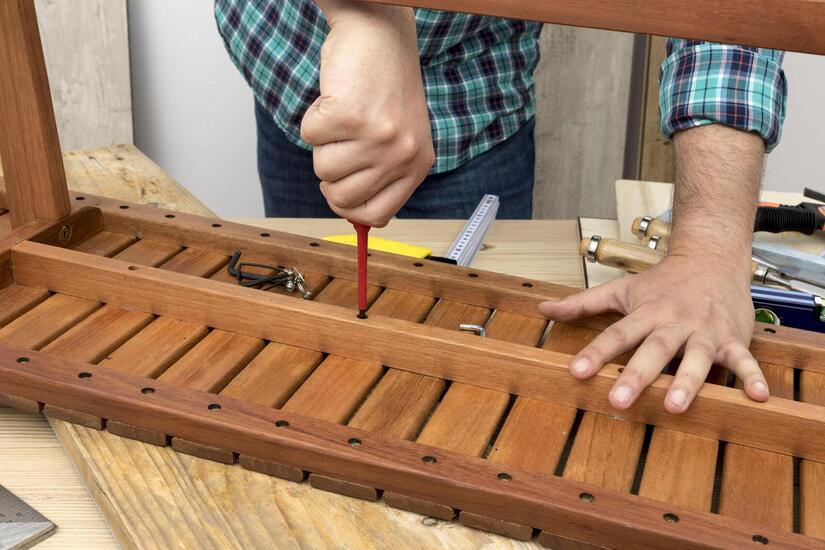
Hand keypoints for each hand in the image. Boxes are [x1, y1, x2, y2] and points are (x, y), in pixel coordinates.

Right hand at [300, 5, 433, 226]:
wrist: (380, 34)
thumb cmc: (385, 83)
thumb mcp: (397, 138)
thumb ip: (381, 177)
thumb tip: (354, 219)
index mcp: (417, 165)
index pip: (377, 216)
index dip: (349, 208)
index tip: (339, 191)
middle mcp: (401, 155)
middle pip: (342, 197)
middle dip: (331, 171)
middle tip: (343, 140)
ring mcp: (377, 137)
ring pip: (323, 169)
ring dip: (323, 142)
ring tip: (344, 115)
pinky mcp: (349, 117)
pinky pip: (309, 136)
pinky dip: (313, 118)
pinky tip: (336, 99)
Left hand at [539, 254, 768, 412]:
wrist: (712, 256)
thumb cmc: (662, 281)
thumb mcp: (621, 290)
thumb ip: (582, 303)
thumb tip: (543, 308)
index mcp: (645, 313)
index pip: (616, 335)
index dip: (595, 353)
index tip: (576, 371)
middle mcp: (673, 322)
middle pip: (652, 350)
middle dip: (636, 376)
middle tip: (618, 400)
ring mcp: (704, 331)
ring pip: (695, 358)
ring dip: (687, 382)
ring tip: (675, 406)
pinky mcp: (732, 338)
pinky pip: (743, 359)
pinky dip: (752, 377)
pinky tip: (758, 397)